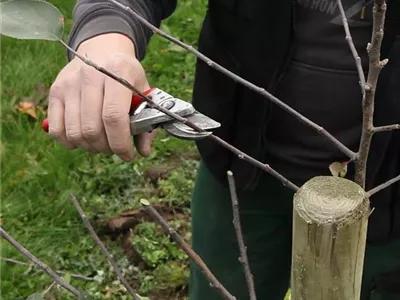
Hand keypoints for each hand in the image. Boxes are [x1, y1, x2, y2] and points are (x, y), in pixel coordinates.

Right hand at [47, 33, 156, 160]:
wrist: (101, 49)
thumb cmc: (126, 75)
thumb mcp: (143, 90)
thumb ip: (147, 120)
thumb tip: (144, 151)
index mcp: (118, 72)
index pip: (114, 117)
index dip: (121, 143)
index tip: (128, 154)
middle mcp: (90, 76)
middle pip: (92, 129)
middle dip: (107, 148)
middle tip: (115, 148)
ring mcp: (69, 84)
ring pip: (75, 133)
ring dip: (90, 147)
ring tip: (101, 143)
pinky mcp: (55, 91)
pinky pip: (56, 130)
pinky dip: (70, 142)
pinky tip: (83, 139)